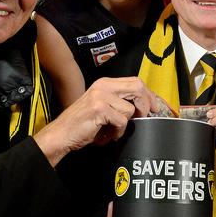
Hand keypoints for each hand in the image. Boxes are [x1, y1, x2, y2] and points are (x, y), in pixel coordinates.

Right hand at [34, 77, 157, 165]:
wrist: (61, 134)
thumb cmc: (83, 124)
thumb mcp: (102, 106)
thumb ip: (120, 101)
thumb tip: (145, 106)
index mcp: (105, 83)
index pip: (135, 81)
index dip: (148, 94)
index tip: (154, 106)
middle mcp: (103, 86)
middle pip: (137, 87)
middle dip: (146, 104)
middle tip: (144, 117)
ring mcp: (101, 96)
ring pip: (130, 109)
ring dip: (126, 125)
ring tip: (114, 130)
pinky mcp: (99, 109)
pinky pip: (121, 121)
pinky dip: (118, 132)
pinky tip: (108, 135)